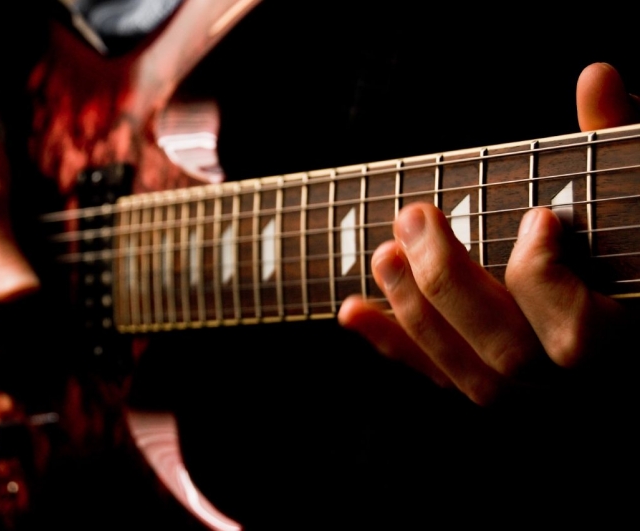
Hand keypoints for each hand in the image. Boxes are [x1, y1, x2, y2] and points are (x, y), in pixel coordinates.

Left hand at [339, 63, 638, 404]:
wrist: (627, 301)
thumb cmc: (635, 232)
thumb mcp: (633, 187)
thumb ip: (613, 142)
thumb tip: (597, 75)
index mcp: (627, 334)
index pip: (575, 333)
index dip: (543, 276)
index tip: (535, 217)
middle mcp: (582, 379)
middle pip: (508, 355)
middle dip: (449, 282)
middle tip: (413, 216)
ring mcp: (540, 393)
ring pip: (473, 379)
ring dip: (414, 314)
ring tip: (383, 253)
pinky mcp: (503, 388)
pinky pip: (444, 381)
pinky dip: (393, 345)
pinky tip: (352, 309)